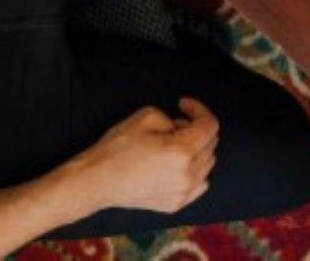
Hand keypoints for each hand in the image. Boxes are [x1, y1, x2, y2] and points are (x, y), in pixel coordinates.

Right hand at [64, 100, 218, 215]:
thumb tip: (182, 128)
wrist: (98, 180)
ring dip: (197, 149)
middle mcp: (189, 175)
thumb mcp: (146, 116)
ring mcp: (184, 193)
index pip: (209, 125)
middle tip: (175, 123)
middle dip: (197, 129)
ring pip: (207, 164)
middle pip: (211, 144)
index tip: (184, 105)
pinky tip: (176, 165)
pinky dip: (194, 170)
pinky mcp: (176, 204)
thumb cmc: (118, 147)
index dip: (198, 110)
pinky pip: (199, 183)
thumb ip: (172, 118)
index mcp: (183, 152)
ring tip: (173, 144)